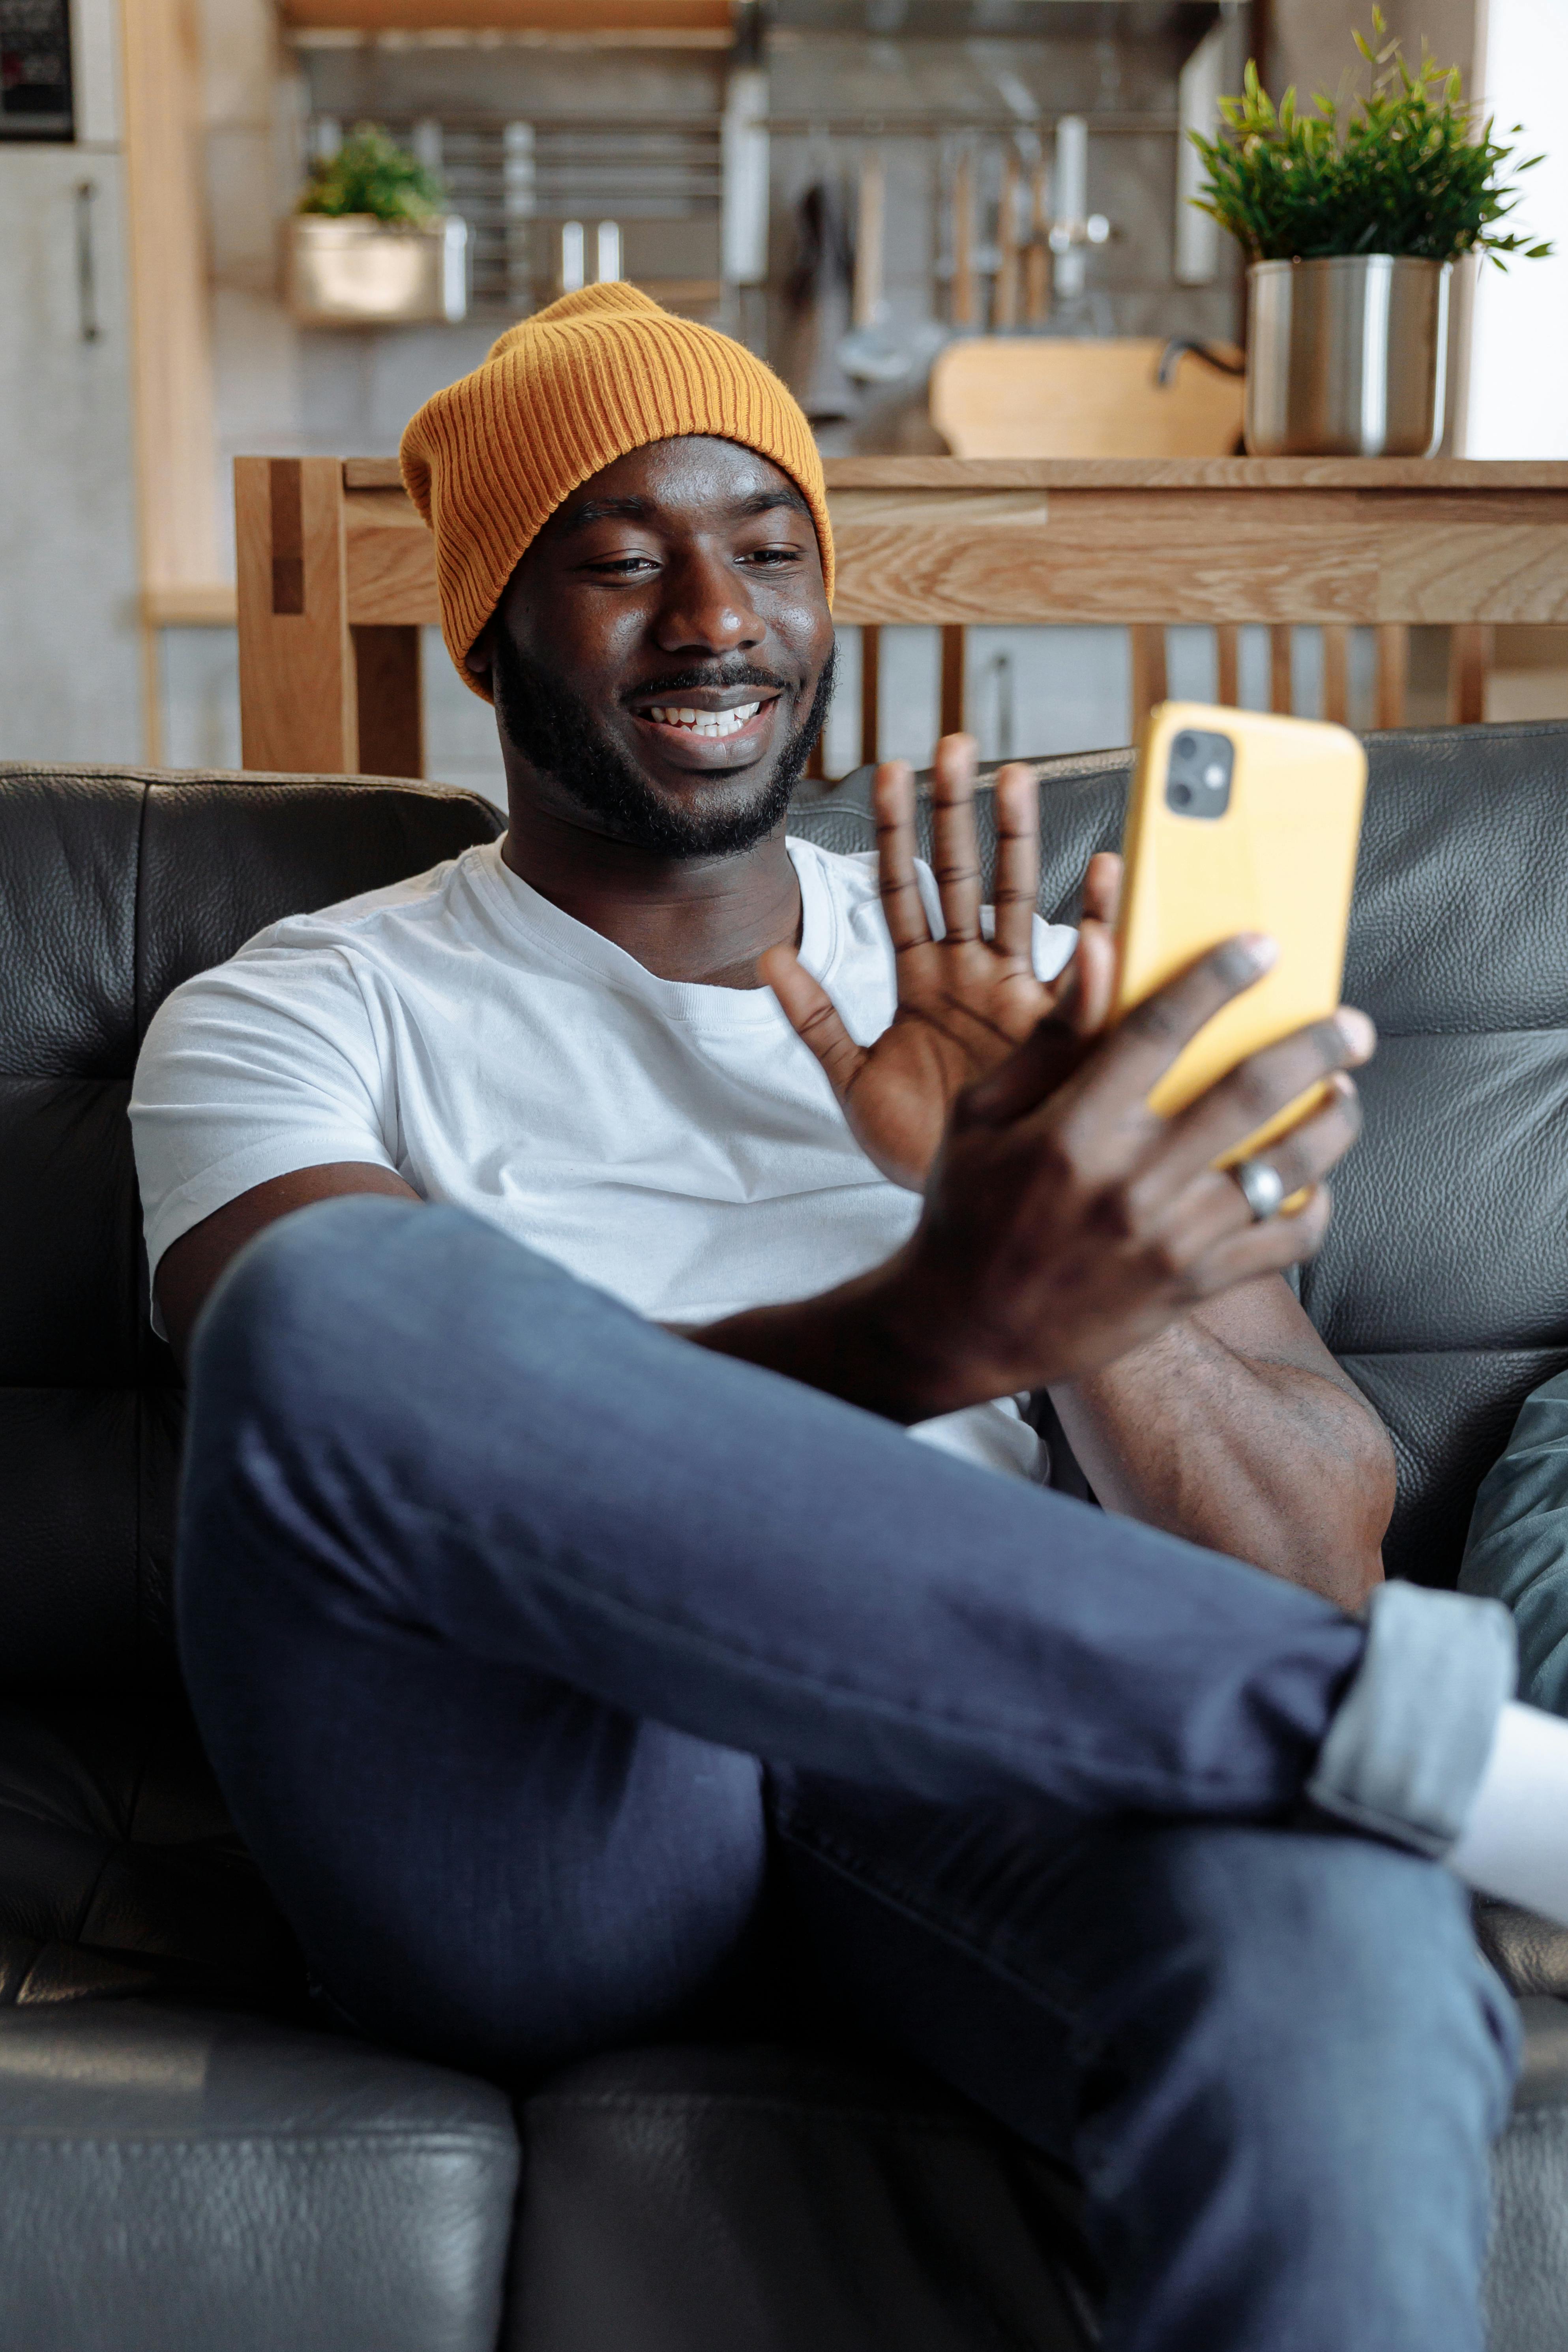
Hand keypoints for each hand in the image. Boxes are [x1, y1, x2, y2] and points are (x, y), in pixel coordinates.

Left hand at [763, 735, 1119, 1189]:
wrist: (976, 1216)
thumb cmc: (919, 1150)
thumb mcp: (853, 1082)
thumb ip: (816, 1019)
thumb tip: (769, 955)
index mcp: (923, 984)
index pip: (902, 892)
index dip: (893, 832)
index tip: (884, 769)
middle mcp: (972, 978)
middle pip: (962, 877)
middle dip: (958, 811)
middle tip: (955, 745)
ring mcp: (1017, 996)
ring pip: (1015, 900)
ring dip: (1018, 839)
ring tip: (1016, 777)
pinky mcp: (1060, 1030)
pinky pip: (1082, 965)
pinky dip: (1097, 919)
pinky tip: (1107, 867)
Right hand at [870, 935, 1374, 1414]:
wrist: (964, 1328)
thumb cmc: (970, 1206)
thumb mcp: (982, 1114)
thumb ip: (1051, 1038)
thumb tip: (1101, 950)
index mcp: (1071, 1130)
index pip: (1160, 1030)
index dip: (1219, 977)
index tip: (1265, 947)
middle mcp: (1128, 1185)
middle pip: (1248, 1092)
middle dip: (1315, 1047)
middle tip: (1352, 1025)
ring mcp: (1168, 1242)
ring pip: (1284, 1169)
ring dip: (1333, 1123)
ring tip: (1345, 1095)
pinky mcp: (1191, 1287)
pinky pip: (1285, 1244)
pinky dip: (1315, 1208)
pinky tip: (1313, 1182)